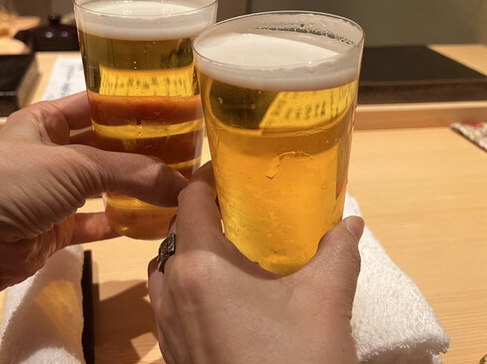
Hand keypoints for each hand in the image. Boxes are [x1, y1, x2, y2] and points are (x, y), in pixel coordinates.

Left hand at [0, 92, 187, 324]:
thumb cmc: (13, 184)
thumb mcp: (73, 167)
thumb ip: (130, 172)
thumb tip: (182, 185)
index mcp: (44, 121)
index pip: (96, 105)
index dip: (132, 107)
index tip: (174, 111)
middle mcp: (50, 152)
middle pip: (105, 147)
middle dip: (141, 152)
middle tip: (184, 154)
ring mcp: (52, 193)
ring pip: (103, 186)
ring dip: (134, 188)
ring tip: (175, 187)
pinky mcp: (55, 229)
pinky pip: (95, 222)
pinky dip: (120, 223)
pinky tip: (151, 223)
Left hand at [148, 163, 362, 363]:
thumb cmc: (296, 360)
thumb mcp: (325, 303)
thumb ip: (338, 254)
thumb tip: (352, 222)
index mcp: (200, 266)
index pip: (190, 200)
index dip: (206, 178)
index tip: (230, 171)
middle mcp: (171, 289)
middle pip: (176, 231)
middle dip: (203, 215)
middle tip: (238, 209)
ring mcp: (165, 323)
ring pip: (167, 266)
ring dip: (191, 250)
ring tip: (230, 249)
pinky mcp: (170, 350)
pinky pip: (168, 299)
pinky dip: (187, 283)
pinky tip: (222, 295)